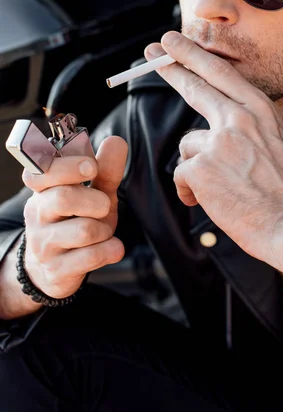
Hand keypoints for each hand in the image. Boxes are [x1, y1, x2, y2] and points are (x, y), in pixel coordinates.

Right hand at [21, 136, 127, 298]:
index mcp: (43, 189)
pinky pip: (91, 257)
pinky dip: (110, 250)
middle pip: (64, 198)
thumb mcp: (94, 193)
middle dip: (96, 200)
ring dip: (105, 229)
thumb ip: (106, 169)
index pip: (42, 171)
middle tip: (104, 206)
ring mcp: (44, 244)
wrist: (55, 268)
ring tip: (103, 231)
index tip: (92, 166)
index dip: (69, 166)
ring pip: (84, 230)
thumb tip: (116, 141)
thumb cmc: (75, 221)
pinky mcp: (56, 270)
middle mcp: (38, 214)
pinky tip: (112, 248)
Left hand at [145, 32, 282, 279]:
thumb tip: (209, 127)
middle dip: (171, 67)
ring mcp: (219, 141)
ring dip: (196, 168)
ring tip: (221, 188)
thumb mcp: (272, 141)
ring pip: (188, 146)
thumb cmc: (282, 189)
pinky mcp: (201, 167)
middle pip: (196, 86)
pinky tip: (210, 201)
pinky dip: (190, 190)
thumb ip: (244, 126)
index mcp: (259, 109)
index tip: (173, 42)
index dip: (193, 56)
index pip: (220, 73)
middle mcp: (239, 118)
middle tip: (151, 52)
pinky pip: (181, 175)